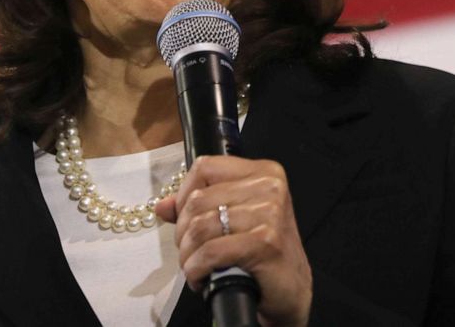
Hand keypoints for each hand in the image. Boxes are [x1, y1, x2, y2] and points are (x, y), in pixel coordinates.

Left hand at [155, 156, 311, 326]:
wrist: (292, 287)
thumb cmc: (263, 251)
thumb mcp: (234, 219)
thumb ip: (199, 207)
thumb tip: (162, 206)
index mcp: (264, 172)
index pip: (205, 168)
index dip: (184, 194)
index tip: (185, 219)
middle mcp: (269, 187)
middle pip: (198, 200)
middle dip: (183, 232)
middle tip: (190, 251)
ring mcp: (269, 213)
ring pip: (200, 227)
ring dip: (188, 254)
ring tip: (194, 266)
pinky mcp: (265, 242)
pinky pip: (211, 252)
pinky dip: (197, 269)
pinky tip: (201, 278)